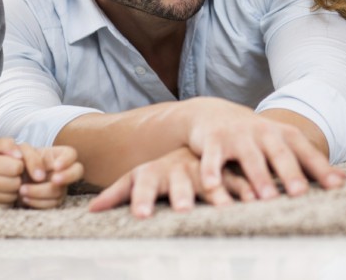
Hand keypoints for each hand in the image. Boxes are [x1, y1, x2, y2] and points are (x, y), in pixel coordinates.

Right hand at [0, 137, 25, 210]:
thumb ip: (7, 144)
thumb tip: (20, 155)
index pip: (17, 166)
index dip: (19, 164)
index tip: (13, 163)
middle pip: (16, 183)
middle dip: (17, 178)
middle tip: (10, 175)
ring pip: (13, 196)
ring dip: (13, 190)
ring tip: (4, 183)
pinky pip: (6, 206)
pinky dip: (7, 200)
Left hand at [16, 144, 84, 208]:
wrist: (9, 178)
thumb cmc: (17, 161)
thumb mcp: (21, 153)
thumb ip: (31, 158)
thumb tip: (41, 176)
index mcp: (57, 155)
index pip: (71, 154)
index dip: (67, 160)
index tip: (56, 166)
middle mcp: (63, 170)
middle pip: (77, 171)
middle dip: (67, 177)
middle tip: (54, 180)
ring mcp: (60, 186)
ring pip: (60, 191)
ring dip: (41, 192)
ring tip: (22, 190)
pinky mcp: (53, 200)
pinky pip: (51, 204)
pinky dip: (37, 202)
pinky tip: (24, 198)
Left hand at [88, 147, 252, 217]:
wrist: (199, 130)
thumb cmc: (164, 169)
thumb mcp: (139, 177)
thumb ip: (117, 194)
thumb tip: (90, 211)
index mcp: (155, 172)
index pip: (144, 183)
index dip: (141, 199)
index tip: (140, 216)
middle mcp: (179, 168)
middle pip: (179, 182)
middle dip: (180, 195)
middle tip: (181, 210)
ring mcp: (204, 167)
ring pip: (210, 180)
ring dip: (218, 194)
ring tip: (224, 209)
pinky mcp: (228, 167)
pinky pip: (237, 178)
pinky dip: (245, 189)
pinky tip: (255, 200)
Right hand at [187, 99, 344, 198]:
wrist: (213, 113)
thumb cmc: (256, 137)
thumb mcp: (282, 143)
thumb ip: (309, 162)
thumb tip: (343, 180)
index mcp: (283, 135)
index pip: (306, 152)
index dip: (321, 168)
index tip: (337, 186)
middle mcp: (263, 132)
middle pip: (280, 153)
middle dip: (289, 172)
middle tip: (300, 192)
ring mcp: (238, 134)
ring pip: (249, 156)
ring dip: (257, 176)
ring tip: (263, 198)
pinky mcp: (213, 140)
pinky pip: (212, 157)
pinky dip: (212, 171)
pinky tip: (212, 185)